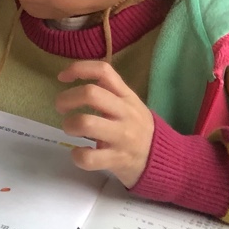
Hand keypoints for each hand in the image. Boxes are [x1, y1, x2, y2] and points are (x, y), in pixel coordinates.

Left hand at [57, 60, 154, 187]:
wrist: (167, 160)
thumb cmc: (139, 129)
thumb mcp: (130, 104)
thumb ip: (109, 91)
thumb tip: (78, 76)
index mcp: (127, 97)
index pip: (104, 71)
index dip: (78, 69)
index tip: (62, 77)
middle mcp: (126, 114)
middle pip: (91, 94)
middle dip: (66, 98)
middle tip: (60, 108)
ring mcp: (122, 137)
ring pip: (86, 123)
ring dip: (70, 125)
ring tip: (71, 129)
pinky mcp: (117, 160)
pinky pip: (89, 157)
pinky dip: (77, 155)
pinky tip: (79, 153)